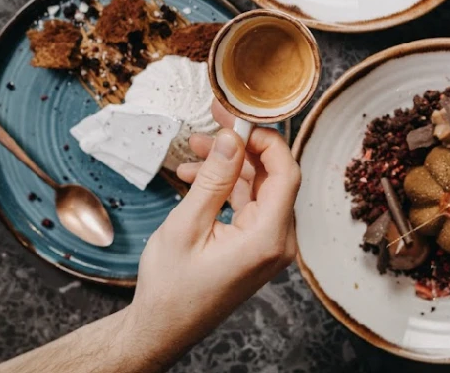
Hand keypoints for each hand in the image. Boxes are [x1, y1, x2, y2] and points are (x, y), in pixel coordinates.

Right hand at [123, 101, 300, 363]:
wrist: (162, 328)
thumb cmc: (171, 288)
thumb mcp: (187, 225)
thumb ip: (214, 179)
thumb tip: (232, 139)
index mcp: (268, 238)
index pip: (286, 172)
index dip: (266, 140)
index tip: (238, 121)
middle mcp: (278, 241)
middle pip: (272, 177)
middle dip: (240, 149)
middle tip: (211, 125)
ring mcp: (269, 245)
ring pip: (258, 189)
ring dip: (228, 167)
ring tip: (192, 153)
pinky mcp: (257, 246)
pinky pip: (249, 205)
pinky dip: (226, 188)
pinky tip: (195, 177)